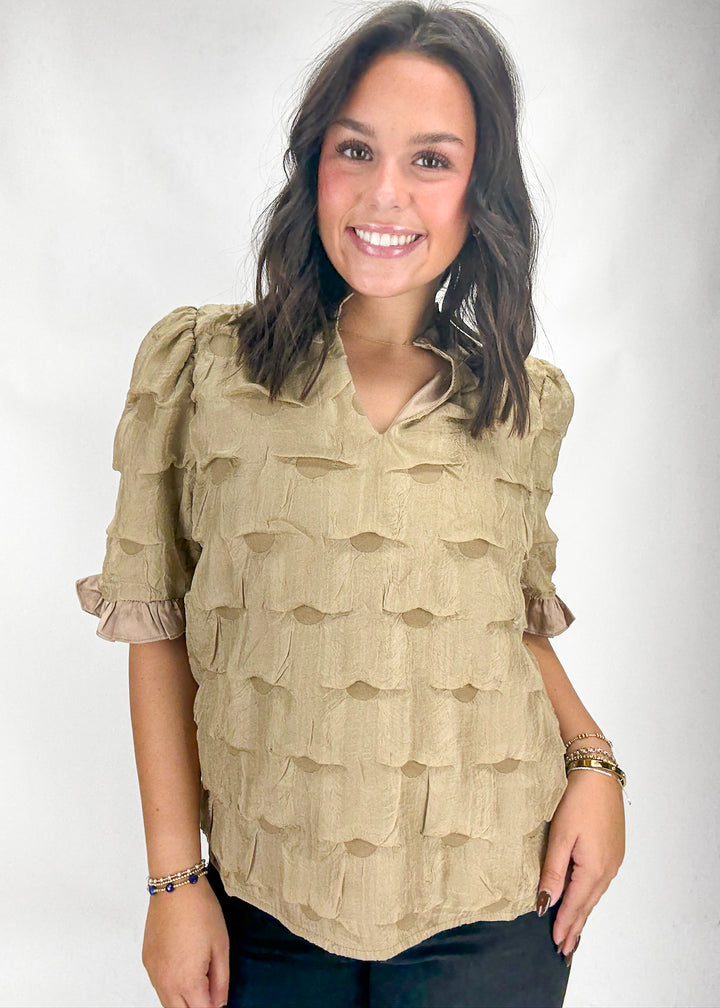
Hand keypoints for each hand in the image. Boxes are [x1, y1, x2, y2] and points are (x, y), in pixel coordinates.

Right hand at [142, 877, 229, 1007]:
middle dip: (197, 1007)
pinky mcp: (147, 961)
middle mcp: (166, 982)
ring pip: (167, 1003)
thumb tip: (220, 1003)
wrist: (176, 886)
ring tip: (199, 981)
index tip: (220, 1000)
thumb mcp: (221, 947)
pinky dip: (170, 987)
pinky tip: (183, 969)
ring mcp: (153, 972)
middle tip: (209, 994)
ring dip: (182, 1000)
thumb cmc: (201, 911)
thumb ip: (221, 981)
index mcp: (187, 981)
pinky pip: (158, 985)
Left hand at [537, 769, 624, 957]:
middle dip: (575, 926)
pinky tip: (583, 898)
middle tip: (564, 948)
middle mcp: (608, 869)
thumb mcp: (560, 837)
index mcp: (593, 869)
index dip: (565, 925)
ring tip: (572, 930)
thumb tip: (546, 902)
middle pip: (588, 904)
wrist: (598, 775)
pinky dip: (589, 895)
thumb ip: (553, 872)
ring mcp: (613, 860)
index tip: (556, 944)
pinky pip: (600, 882)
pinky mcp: (613, 851)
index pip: (575, 905)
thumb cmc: (577, 801)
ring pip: (594, 894)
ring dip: (582, 912)